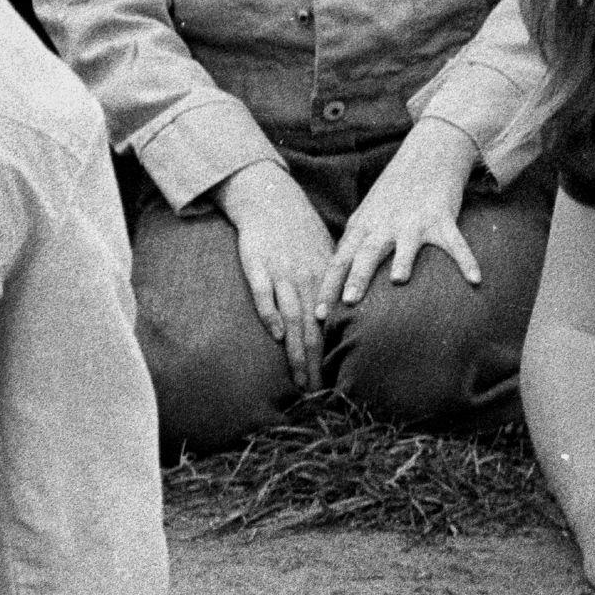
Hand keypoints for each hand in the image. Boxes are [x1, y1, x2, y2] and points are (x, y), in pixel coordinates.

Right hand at [214, 161, 335, 392]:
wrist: (271, 200)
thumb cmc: (298, 232)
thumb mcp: (323, 257)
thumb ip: (328, 289)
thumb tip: (336, 323)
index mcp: (323, 279)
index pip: (329, 327)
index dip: (328, 357)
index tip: (331, 384)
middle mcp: (305, 279)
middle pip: (312, 329)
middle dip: (314, 365)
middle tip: (315, 395)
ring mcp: (281, 272)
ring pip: (292, 317)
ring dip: (295, 352)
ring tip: (298, 380)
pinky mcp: (257, 264)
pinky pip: (264, 292)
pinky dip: (270, 313)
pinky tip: (274, 335)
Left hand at [318, 117, 482, 318]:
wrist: (426, 155)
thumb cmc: (392, 193)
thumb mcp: (367, 215)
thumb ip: (353, 244)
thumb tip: (334, 280)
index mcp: (363, 226)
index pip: (340, 259)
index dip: (328, 287)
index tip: (317, 315)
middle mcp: (385, 225)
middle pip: (367, 253)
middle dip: (358, 276)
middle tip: (349, 301)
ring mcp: (414, 222)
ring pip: (406, 244)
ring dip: (403, 260)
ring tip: (399, 280)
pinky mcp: (442, 218)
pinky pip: (455, 243)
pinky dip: (466, 261)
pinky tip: (475, 280)